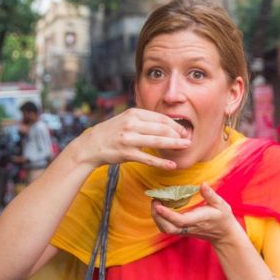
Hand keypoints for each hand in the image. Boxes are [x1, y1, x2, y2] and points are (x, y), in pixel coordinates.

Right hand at [70, 108, 190, 169]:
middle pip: (161, 128)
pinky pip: (148, 159)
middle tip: (188, 139)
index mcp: (134, 113)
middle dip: (178, 134)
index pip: (160, 118)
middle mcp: (131, 124)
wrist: (90, 145)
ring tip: (186, 147)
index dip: (175, 124)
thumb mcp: (126, 120)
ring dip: (174, 144)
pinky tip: (172, 165)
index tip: (184, 131)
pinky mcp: (126, 153)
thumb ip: (144, 120)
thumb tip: (166, 124)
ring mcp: (128, 139)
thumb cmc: (112, 132)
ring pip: (157, 141)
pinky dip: (161, 162)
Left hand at [151, 183, 239, 244]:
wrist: (224, 234)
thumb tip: (202, 184)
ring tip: (156, 203)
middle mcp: (189, 227)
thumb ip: (210, 194)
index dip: (167, 214)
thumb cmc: (222, 217)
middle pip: (168, 228)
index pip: (180, 220)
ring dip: (157, 218)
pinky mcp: (182, 231)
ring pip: (166, 229)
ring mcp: (184, 230)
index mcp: (198, 220)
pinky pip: (168, 227)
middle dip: (157, 216)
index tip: (158, 205)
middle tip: (154, 200)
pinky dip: (160, 219)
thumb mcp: (221, 204)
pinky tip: (160, 208)